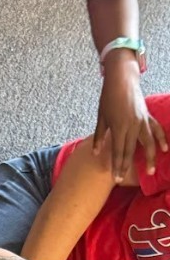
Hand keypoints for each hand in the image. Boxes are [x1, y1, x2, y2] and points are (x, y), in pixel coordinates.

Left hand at [94, 54, 167, 180]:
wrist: (122, 79)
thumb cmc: (108, 98)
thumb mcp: (101, 118)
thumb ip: (99, 136)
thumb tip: (96, 153)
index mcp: (118, 127)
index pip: (117, 152)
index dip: (117, 166)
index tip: (116, 178)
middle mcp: (132, 126)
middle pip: (130, 151)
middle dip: (127, 166)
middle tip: (124, 180)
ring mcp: (142, 121)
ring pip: (148, 143)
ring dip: (149, 158)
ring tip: (151, 170)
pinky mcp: (147, 116)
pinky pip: (156, 129)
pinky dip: (161, 139)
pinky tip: (164, 149)